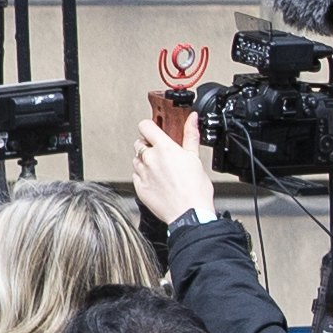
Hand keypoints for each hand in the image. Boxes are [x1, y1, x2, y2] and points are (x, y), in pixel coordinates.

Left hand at [128, 93, 218, 227]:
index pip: (145, 126)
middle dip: (149, 146)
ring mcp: (142, 173)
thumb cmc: (195, 189)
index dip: (150, 126)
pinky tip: (157, 181)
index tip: (154, 130)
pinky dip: (143, 176)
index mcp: (164, 148)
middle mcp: (150, 158)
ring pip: (137, 160)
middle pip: (140, 143)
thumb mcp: (196, 158)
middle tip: (162, 154)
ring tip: (161, 170)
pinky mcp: (139, 187)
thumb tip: (192, 119)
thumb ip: (191, 135)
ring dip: (145, 161)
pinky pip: (136, 176)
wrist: (189, 213)